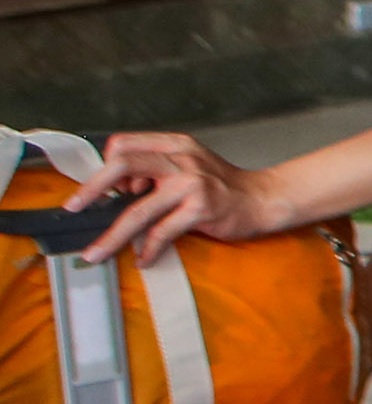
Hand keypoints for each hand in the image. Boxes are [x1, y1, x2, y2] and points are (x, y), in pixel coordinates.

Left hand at [66, 132, 287, 263]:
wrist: (264, 199)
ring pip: (137, 208)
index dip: (106, 166)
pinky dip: (148, 249)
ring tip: (97, 252)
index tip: (100, 189)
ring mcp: (192, 183)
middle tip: (75, 207)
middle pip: (121, 164)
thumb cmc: (223, 186)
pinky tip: (144, 259)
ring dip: (112, 234)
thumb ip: (155, 169)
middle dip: (91, 189)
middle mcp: (181, 159)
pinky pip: (162, 231)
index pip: (123, 144)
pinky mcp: (201, 209)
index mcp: (174, 145)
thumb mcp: (188, 165)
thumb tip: (116, 188)